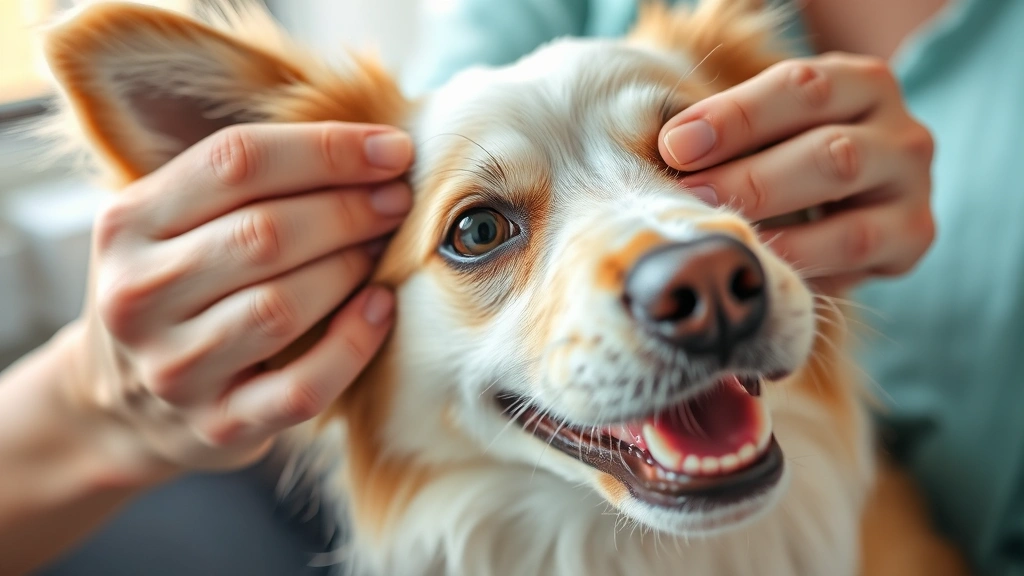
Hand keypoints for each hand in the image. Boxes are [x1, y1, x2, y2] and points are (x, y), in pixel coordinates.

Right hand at [65, 122, 412, 483]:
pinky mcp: (220, 424)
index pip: (236, 162)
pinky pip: (305, 385)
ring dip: (349, 269)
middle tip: (396, 202)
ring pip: (282, 307)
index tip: (391, 150)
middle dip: (349, 210)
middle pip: (265, 233)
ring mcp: (176, 367)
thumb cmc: (177, 291)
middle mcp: (139, 295)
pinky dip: (354, 343)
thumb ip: (244, 185)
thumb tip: (371, 149)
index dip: (327, 150)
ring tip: (381, 251)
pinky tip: (381, 308)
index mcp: (129, 224)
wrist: (122, 406)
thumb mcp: (174, 224)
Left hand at [659, 53, 934, 292]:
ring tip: (721, 244)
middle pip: (830, 155)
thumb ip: (730, 136)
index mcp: (863, 84)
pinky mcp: (913, 242)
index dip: (736, 118)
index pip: (802, 89)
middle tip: (690, 200)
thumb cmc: (787, 149)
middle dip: (749, 182)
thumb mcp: (768, 127)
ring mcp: (915, 193)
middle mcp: (902, 134)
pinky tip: (759, 273)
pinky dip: (803, 272)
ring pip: (850, 227)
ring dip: (776, 240)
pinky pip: (856, 268)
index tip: (675, 147)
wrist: (850, 196)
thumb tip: (668, 156)